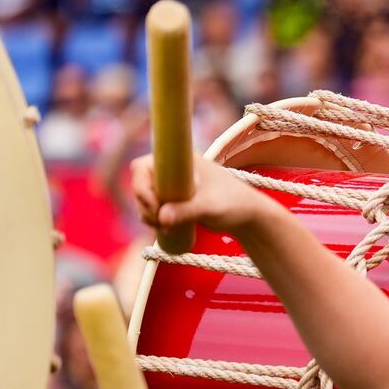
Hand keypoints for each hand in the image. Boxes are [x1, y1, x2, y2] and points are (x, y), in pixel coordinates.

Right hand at [129, 152, 277, 239]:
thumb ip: (187, 211)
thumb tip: (162, 218)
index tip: (155, 205)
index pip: (143, 165)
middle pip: (140, 184)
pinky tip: (164, 228)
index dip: (140, 185)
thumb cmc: (235, 204)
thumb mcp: (211, 207)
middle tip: (161, 223)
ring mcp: (172, 184)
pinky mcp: (174, 200)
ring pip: (144, 198)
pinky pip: (152, 208)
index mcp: (181, 159)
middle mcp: (173, 169)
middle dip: (145, 205)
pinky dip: (153, 218)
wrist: (248, 216)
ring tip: (166, 228)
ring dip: (148, 214)